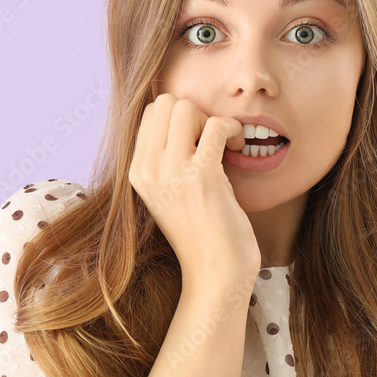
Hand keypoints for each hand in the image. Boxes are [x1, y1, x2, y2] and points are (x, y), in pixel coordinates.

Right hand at [128, 93, 261, 296]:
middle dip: (195, 113)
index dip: (180, 117)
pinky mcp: (202, 176)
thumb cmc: (201, 234)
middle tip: (213, 140)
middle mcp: (148, 169)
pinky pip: (215, 125)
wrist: (215, 273)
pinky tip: (238, 145)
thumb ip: (166, 161)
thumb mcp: (169, 193)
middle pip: (166, 103)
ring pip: (186, 107)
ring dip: (212, 119)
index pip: (151, 113)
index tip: (199, 140)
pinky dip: (232, 128)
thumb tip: (182, 120)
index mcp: (137, 171)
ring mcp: (172, 172)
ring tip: (226, 143)